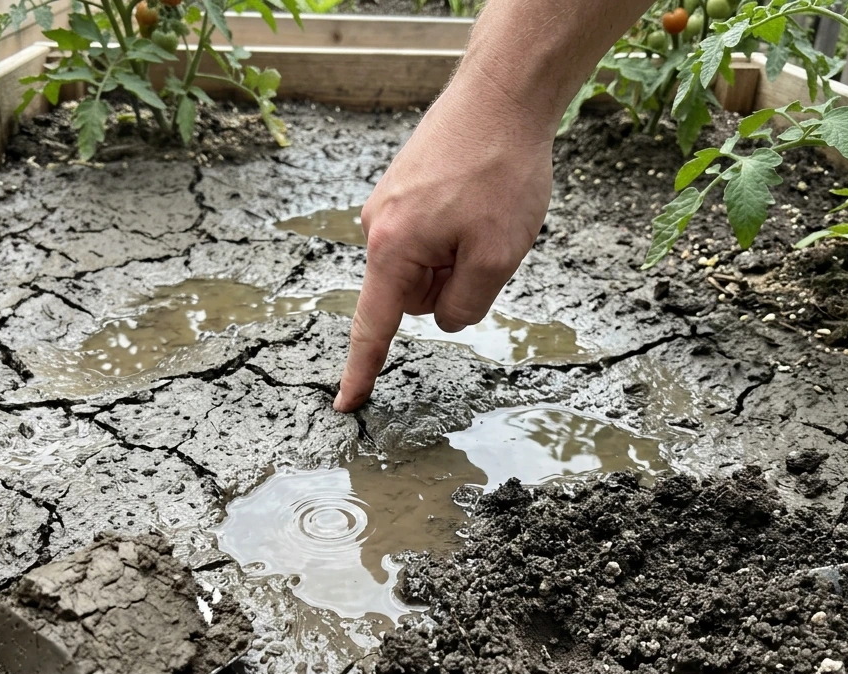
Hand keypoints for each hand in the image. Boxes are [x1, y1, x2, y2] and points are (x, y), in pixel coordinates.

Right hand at [332, 78, 554, 411]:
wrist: (502, 94)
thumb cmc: (501, 170)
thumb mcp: (497, 256)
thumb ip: (465, 306)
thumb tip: (444, 319)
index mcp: (392, 249)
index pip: (373, 328)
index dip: (362, 371)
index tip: (346, 405)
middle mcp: (378, 228)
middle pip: (412, 296)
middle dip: (450, 285)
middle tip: (488, 242)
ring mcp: (388, 206)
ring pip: (426, 266)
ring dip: (458, 257)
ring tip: (487, 213)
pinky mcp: (404, 190)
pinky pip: (430, 236)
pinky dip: (457, 233)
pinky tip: (480, 199)